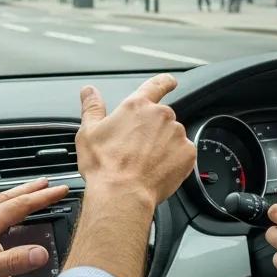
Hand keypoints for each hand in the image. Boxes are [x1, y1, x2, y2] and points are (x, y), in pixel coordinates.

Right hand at [75, 74, 195, 208]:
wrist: (122, 194)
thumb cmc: (104, 165)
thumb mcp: (89, 132)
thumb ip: (92, 107)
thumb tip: (89, 91)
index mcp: (137, 106)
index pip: (157, 85)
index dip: (165, 82)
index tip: (170, 82)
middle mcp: (160, 115)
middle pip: (162, 117)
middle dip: (153, 130)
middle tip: (137, 149)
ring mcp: (176, 134)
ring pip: (172, 136)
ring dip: (163, 145)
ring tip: (146, 162)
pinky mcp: (187, 153)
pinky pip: (183, 153)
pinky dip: (174, 159)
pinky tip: (158, 169)